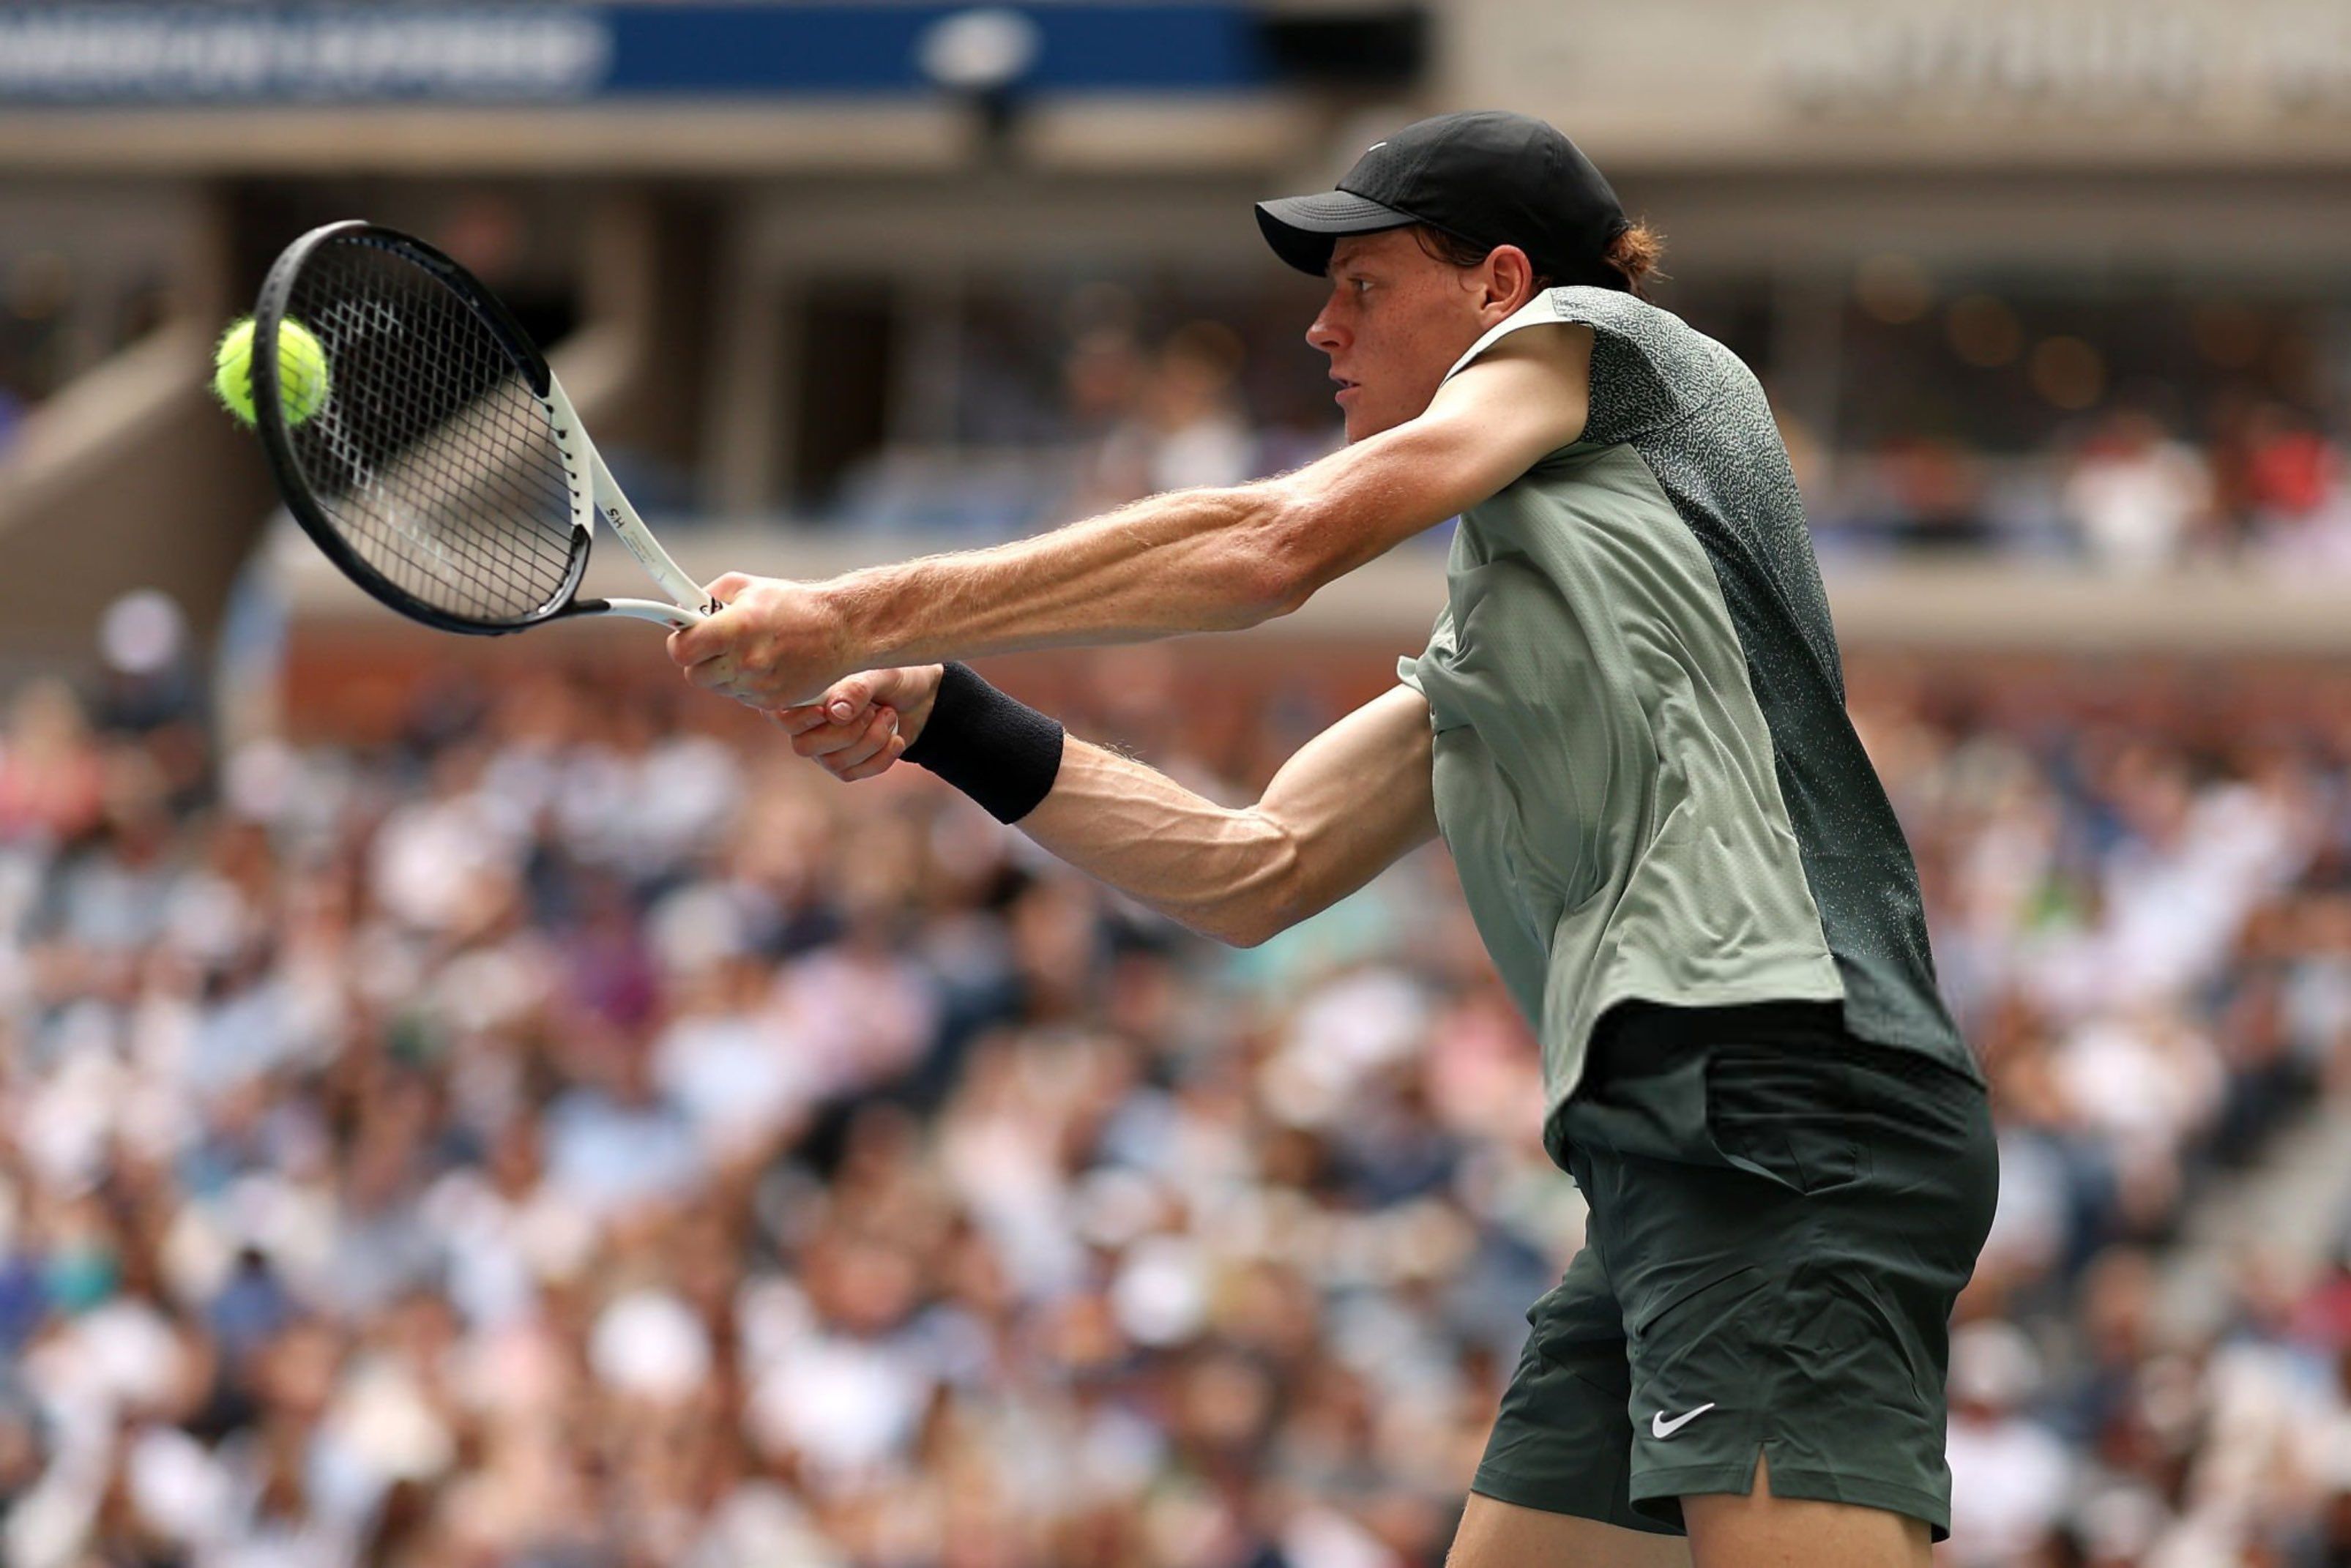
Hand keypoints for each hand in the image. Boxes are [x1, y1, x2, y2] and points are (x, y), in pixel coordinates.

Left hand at [666, 573, 853, 709]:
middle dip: (700, 658)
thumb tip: (680, 615)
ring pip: (718, 687)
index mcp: (737, 628)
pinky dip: (746, 682)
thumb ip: (705, 598)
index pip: (681, 651)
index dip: (680, 643)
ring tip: (748, 649)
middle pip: (694, 674)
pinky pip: (741, 697)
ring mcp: (760, 686)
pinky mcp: (773, 703)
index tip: (688, 635)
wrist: (842, 630)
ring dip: (724, 671)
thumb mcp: (745, 585)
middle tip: (717, 642)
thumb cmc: (793, 603)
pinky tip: (765, 663)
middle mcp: (747, 662)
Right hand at [769, 665, 944, 782]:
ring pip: (833, 762)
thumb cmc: (891, 675)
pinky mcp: (847, 766)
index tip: (827, 709)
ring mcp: (825, 749)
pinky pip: (855, 773)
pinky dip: (881, 757)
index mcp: (804, 694)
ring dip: (870, 741)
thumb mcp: (879, 674)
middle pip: (804, 746)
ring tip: (889, 715)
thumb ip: (855, 689)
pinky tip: (896, 738)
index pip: (779, 716)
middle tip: (872, 710)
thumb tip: (834, 713)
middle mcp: (807, 725)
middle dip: (845, 732)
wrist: (921, 696)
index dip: (800, 719)